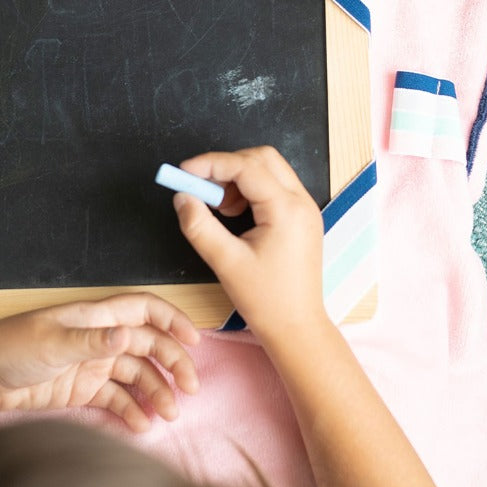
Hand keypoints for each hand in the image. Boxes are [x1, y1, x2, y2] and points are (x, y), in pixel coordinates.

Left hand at [0, 294, 200, 432]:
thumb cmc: (9, 350)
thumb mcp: (51, 343)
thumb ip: (90, 341)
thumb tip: (125, 334)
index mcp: (94, 317)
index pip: (143, 309)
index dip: (172, 320)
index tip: (195, 342)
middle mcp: (97, 338)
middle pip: (148, 344)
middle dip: (172, 363)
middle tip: (190, 389)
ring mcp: (90, 364)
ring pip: (136, 375)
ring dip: (156, 391)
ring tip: (170, 415)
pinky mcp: (80, 390)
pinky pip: (115, 399)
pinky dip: (132, 411)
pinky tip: (142, 426)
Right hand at [171, 146, 326, 337]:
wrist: (297, 328)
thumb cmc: (266, 300)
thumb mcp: (225, 262)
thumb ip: (199, 226)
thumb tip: (182, 197)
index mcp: (286, 210)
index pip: (246, 166)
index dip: (211, 163)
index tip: (184, 171)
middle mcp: (301, 202)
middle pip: (262, 158)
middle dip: (226, 166)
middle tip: (201, 187)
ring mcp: (304, 209)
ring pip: (269, 169)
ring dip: (238, 178)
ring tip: (219, 207)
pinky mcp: (301, 218)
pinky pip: (274, 187)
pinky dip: (250, 190)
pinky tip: (234, 214)